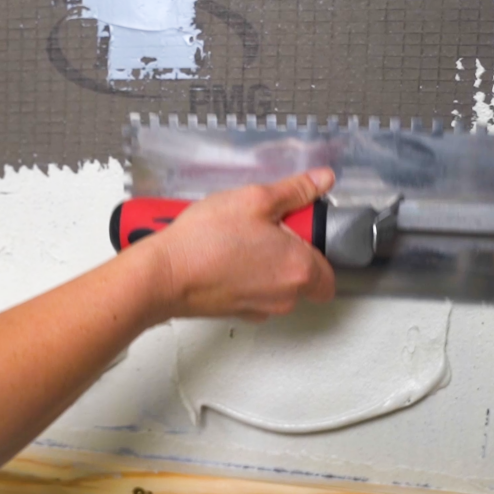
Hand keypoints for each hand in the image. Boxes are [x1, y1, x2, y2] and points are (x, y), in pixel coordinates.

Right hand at [145, 168, 336, 321]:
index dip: (316, 246)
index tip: (295, 226)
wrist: (164, 276)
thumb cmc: (207, 240)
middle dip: (290, 251)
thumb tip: (323, 180)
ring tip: (237, 239)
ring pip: (278, 284)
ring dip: (266, 262)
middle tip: (262, 227)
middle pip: (304, 276)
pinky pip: (254, 291)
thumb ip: (295, 190)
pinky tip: (222, 256)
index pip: (330, 270)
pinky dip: (245, 276)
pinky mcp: (237, 312)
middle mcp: (286, 296)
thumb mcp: (255, 199)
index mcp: (300, 269)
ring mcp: (261, 309)